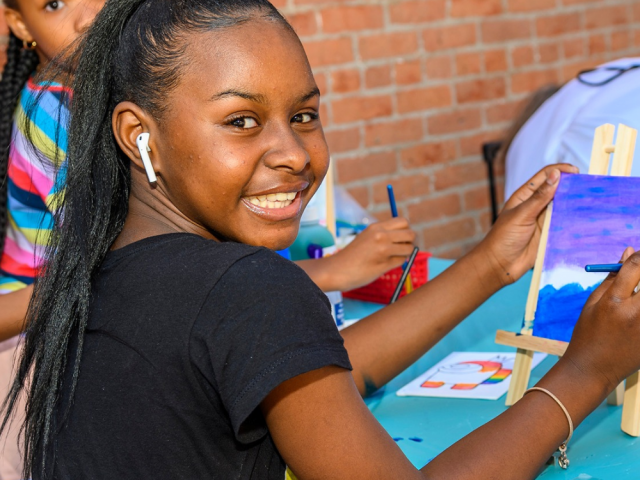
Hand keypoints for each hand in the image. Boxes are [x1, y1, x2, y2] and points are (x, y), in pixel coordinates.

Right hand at [330, 217, 415, 290]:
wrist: (337, 270)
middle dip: (409, 241)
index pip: (403, 222)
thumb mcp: (366, 237)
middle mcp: (381, 236)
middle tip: (400, 248)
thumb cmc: (352, 256)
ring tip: (391, 257)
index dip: (405, 230)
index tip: (399, 237)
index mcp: (376, 227)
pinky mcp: (385, 264)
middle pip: (410, 233)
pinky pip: (402, 261)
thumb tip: (406, 236)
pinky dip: (398, 263)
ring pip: (409, 248)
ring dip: (405, 253)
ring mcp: (383, 250)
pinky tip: (384, 265)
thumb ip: (384, 235)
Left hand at [474, 164, 577, 285]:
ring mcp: (544, 219)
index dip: (560, 170)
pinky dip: (575, 219)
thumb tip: (555, 175)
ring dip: (576, 203)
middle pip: (558, 190)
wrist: (500, 264)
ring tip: (592, 200)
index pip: (545, 176)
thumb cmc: (503, 237)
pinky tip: (587, 217)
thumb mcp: (521, 214)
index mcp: (526, 195)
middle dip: (572, 186)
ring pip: (564, 206)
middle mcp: (536, 205)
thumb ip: (539, 197)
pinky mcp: (550, 233)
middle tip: (589, 186)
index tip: (576, 171)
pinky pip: (566, 223)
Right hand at [563, 247, 639, 391]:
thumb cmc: (588, 333)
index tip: (639, 254)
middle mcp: (634, 313)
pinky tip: (634, 314)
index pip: (635, 266)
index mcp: (614, 301)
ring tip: (632, 301)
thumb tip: (628, 251)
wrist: (593, 369)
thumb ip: (613, 277)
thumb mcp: (593, 303)